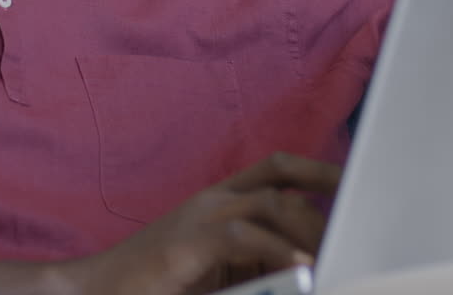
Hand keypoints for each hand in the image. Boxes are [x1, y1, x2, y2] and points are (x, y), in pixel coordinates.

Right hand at [63, 152, 339, 294]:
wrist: (93, 291)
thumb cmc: (157, 286)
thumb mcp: (220, 273)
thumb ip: (258, 265)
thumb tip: (308, 266)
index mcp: (219, 201)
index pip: (278, 169)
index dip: (320, 170)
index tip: (358, 184)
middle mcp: (211, 200)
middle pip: (282, 183)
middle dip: (324, 209)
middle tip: (353, 238)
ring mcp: (197, 217)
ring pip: (269, 204)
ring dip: (307, 230)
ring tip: (331, 256)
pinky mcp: (185, 243)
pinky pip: (241, 236)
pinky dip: (277, 250)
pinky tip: (301, 266)